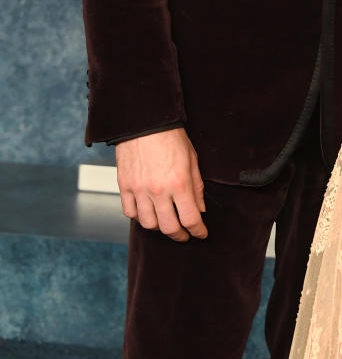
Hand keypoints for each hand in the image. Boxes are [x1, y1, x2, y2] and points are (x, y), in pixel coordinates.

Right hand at [116, 127, 206, 241]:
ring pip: (148, 224)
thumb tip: (200, 209)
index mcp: (179, 183)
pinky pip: (130, 212)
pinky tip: (148, 213)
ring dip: (159, 228)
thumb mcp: (192, 160)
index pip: (191, 218)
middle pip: (169, 227)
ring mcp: (139, 190)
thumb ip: (197, 187)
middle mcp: (158, 190)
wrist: (145, 122)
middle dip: (180, 236)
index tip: (201, 234)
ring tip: (166, 223)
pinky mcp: (124, 186)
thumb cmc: (171, 137)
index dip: (198, 231)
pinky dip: (139, 217)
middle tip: (185, 235)